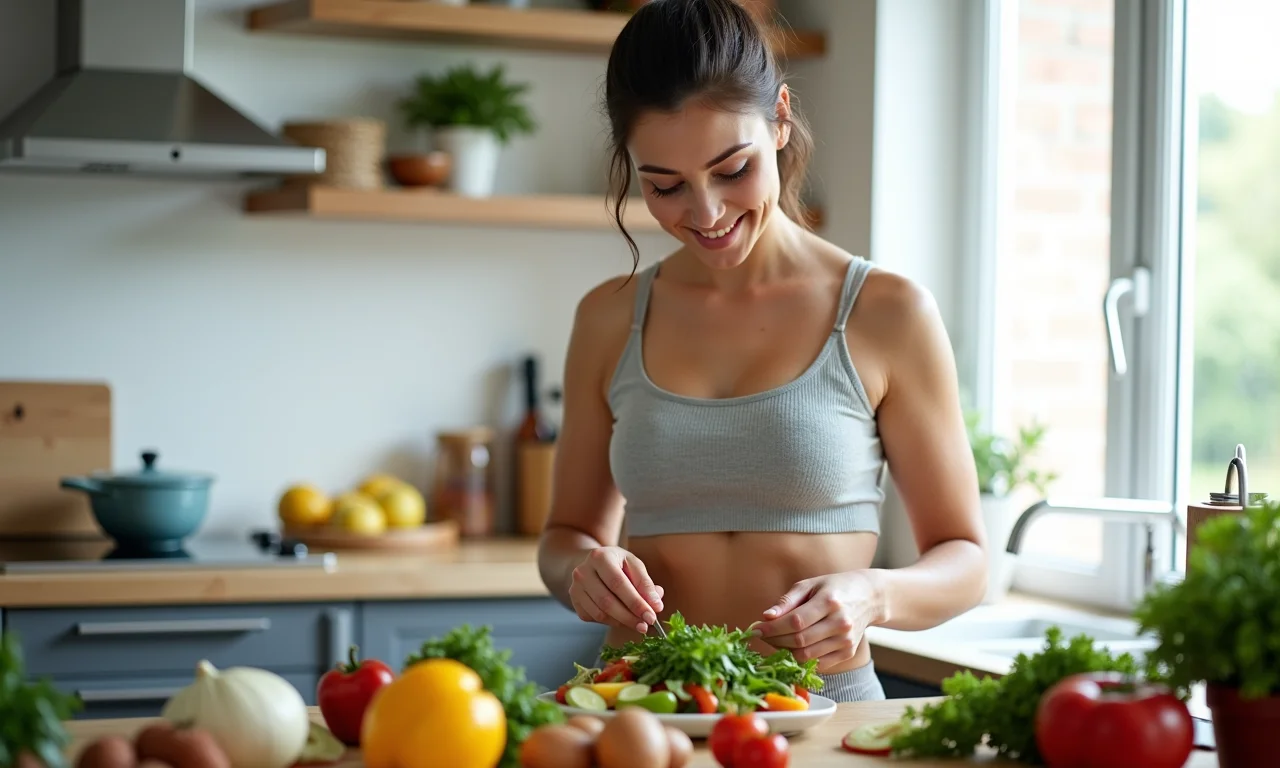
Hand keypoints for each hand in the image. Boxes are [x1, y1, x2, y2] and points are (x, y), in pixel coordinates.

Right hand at [569, 546, 664, 633]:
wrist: (593, 564)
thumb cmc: (617, 564)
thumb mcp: (633, 565)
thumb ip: (646, 584)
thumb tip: (656, 605)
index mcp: (600, 557)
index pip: (618, 583)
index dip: (636, 602)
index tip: (651, 616)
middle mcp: (583, 572)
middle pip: (607, 601)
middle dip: (629, 617)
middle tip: (646, 625)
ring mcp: (575, 587)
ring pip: (600, 613)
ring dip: (622, 622)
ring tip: (637, 624)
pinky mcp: (574, 601)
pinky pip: (594, 618)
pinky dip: (611, 622)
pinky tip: (622, 619)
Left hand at [753, 571, 880, 670]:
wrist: (870, 597)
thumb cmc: (834, 587)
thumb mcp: (810, 585)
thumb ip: (787, 601)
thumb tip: (766, 616)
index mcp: (829, 602)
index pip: (795, 622)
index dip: (772, 628)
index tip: (756, 629)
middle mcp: (840, 623)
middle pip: (800, 640)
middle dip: (775, 640)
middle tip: (762, 635)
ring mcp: (846, 641)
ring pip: (807, 655)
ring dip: (785, 651)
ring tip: (775, 640)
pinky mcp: (848, 652)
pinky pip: (818, 663)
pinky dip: (801, 659)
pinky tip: (791, 648)